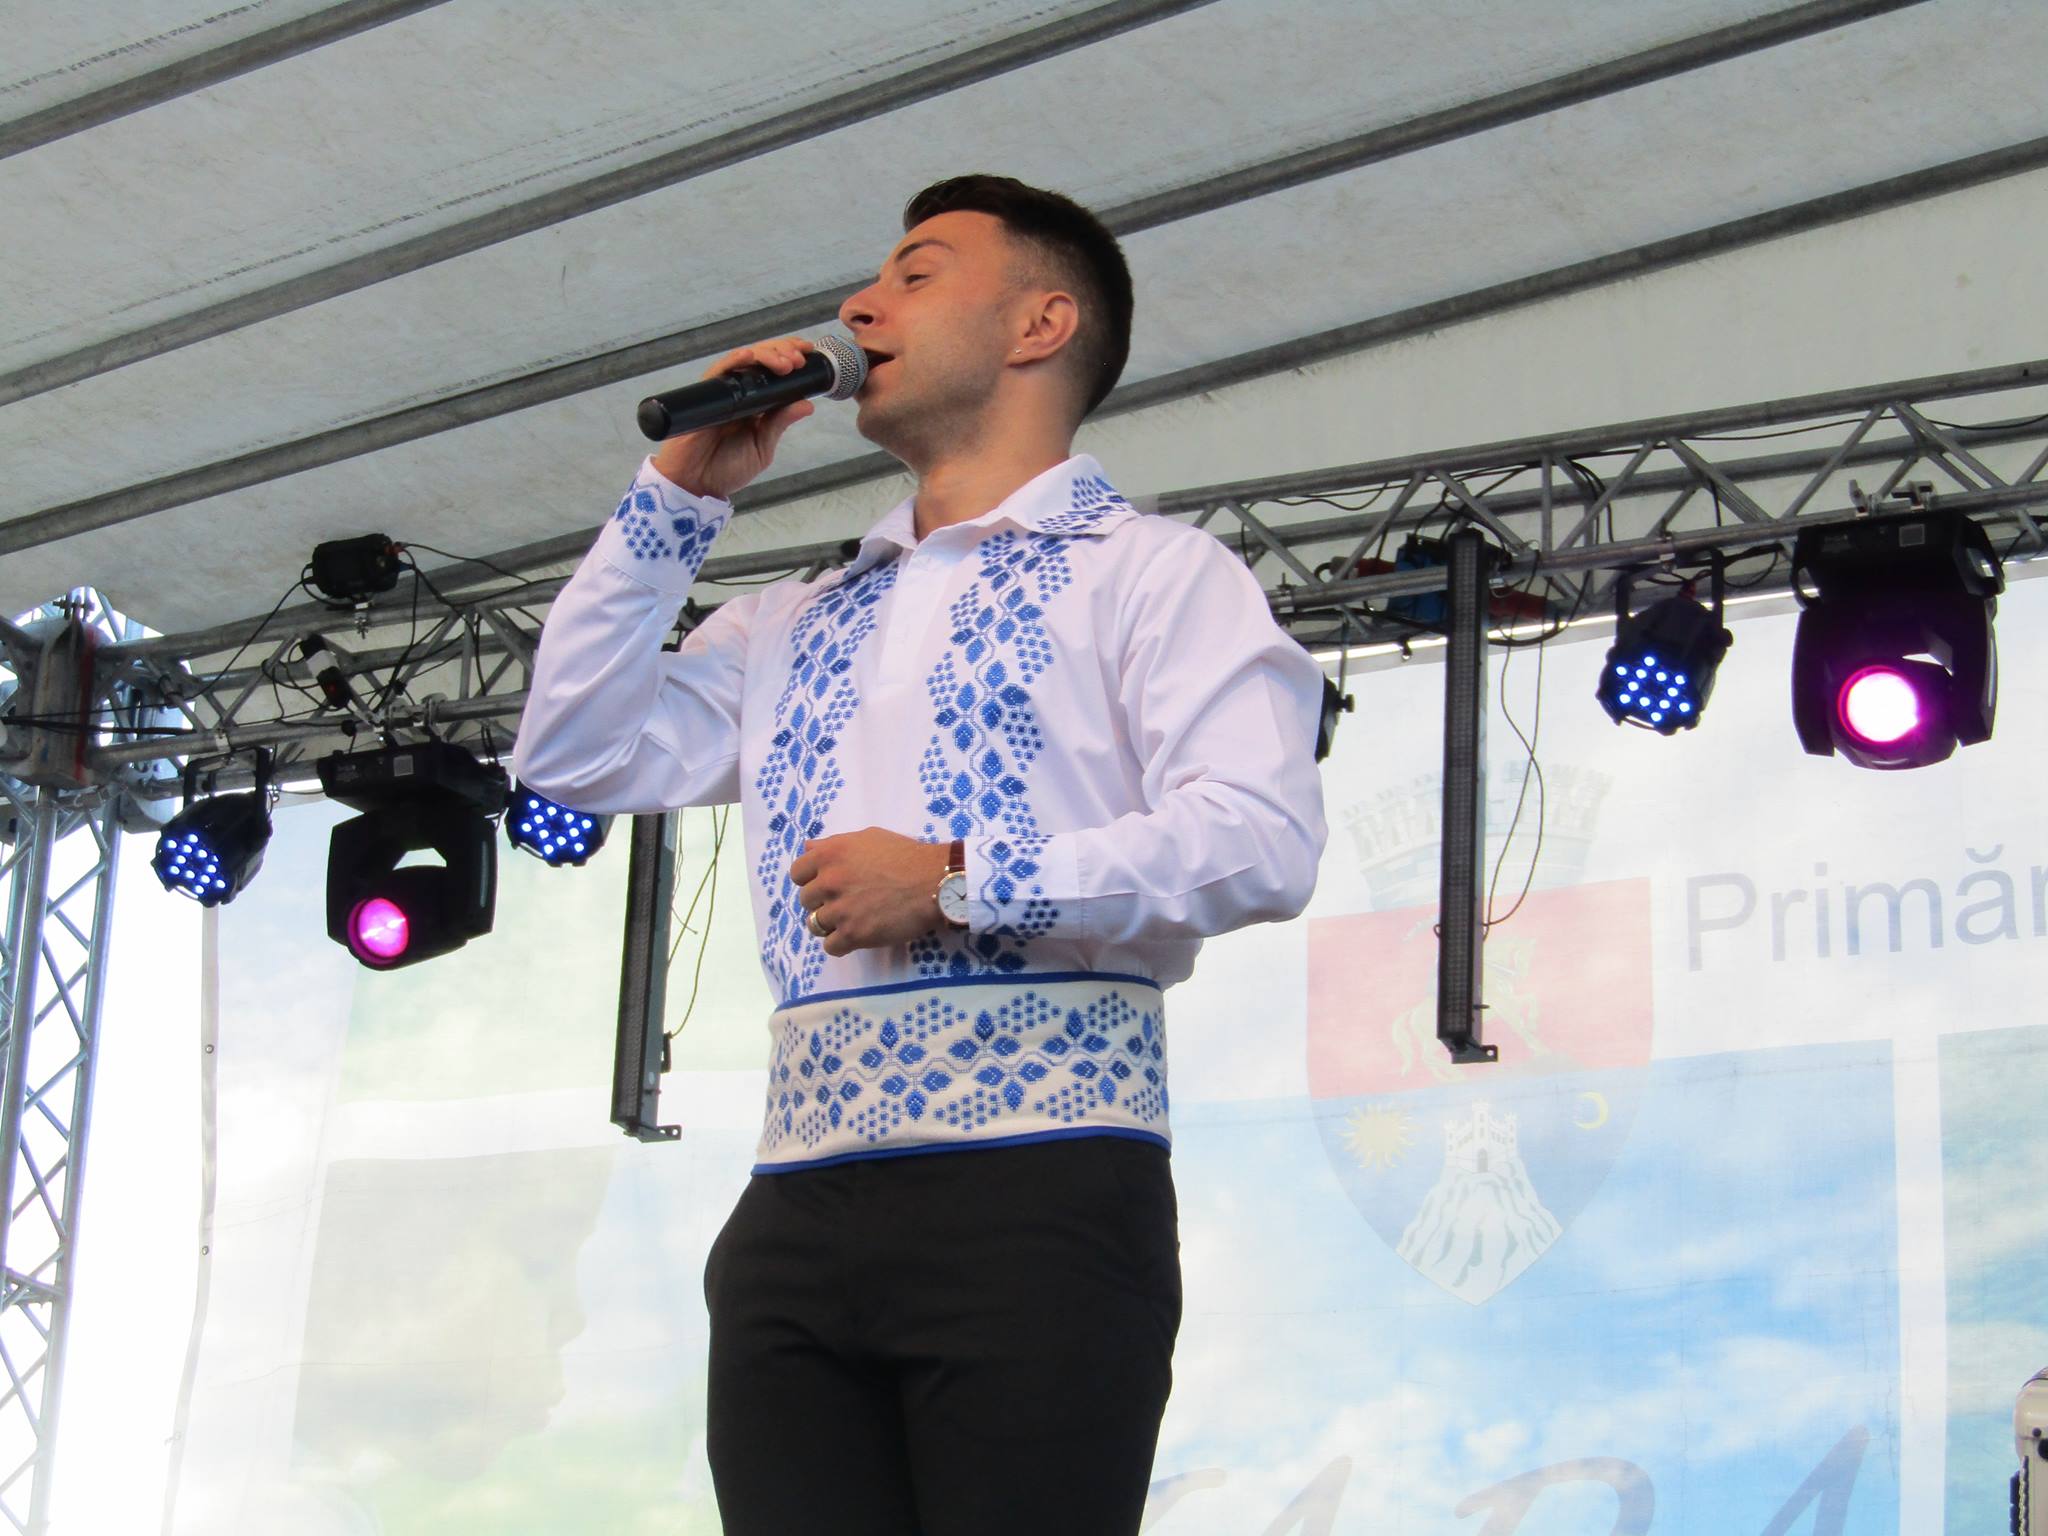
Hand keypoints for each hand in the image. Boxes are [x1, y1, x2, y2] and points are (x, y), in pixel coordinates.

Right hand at [650, 336, 816, 499]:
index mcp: (756, 403)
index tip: (809, 352)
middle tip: (798, 360)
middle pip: (761, 360)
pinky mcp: (705, 394)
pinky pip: (719, 372)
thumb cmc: (726, 468)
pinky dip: (734, 361)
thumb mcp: (762, 447)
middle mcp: (740, 392)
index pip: (774, 371)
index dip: (790, 356)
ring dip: (766, 355)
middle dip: (783, 352)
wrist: (695, 484)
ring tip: (785, 363)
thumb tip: (807, 404)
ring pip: (743, 360)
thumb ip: (780, 424)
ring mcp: (723, 391)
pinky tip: (749, 357)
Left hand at [790, 828, 950, 957]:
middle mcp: (829, 881)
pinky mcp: (853, 934)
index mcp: (829, 854)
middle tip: (845, 901)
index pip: (797, 873)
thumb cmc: (906, 855)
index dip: (810, 879)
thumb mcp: (868, 837)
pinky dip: (840, 943)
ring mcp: (839, 910)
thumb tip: (809, 848)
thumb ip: (835, 844)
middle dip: (822, 901)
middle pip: (806, 900)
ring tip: (852, 919)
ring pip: (815, 924)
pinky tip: (856, 935)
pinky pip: (830, 946)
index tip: (825, 884)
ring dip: (830, 923)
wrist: (934, 881)